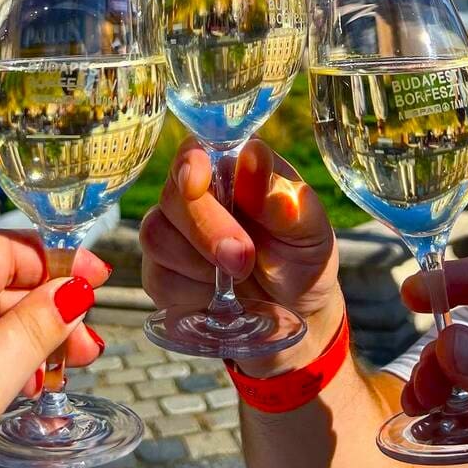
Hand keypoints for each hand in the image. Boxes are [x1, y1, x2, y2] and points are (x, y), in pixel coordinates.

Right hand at [140, 137, 340, 374]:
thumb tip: (253, 156)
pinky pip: (157, 276)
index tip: (196, 183)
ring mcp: (173, 232)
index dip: (190, 162)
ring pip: (157, 235)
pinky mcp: (161, 272)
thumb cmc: (303, 259)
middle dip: (206, 228)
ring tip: (241, 277)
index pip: (196, 148)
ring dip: (200, 264)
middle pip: (173, 194)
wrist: (297, 318)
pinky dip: (192, 291)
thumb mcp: (309, 230)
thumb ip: (280, 196)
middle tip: (244, 258)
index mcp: (233, 168)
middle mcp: (197, 193)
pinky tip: (218, 295)